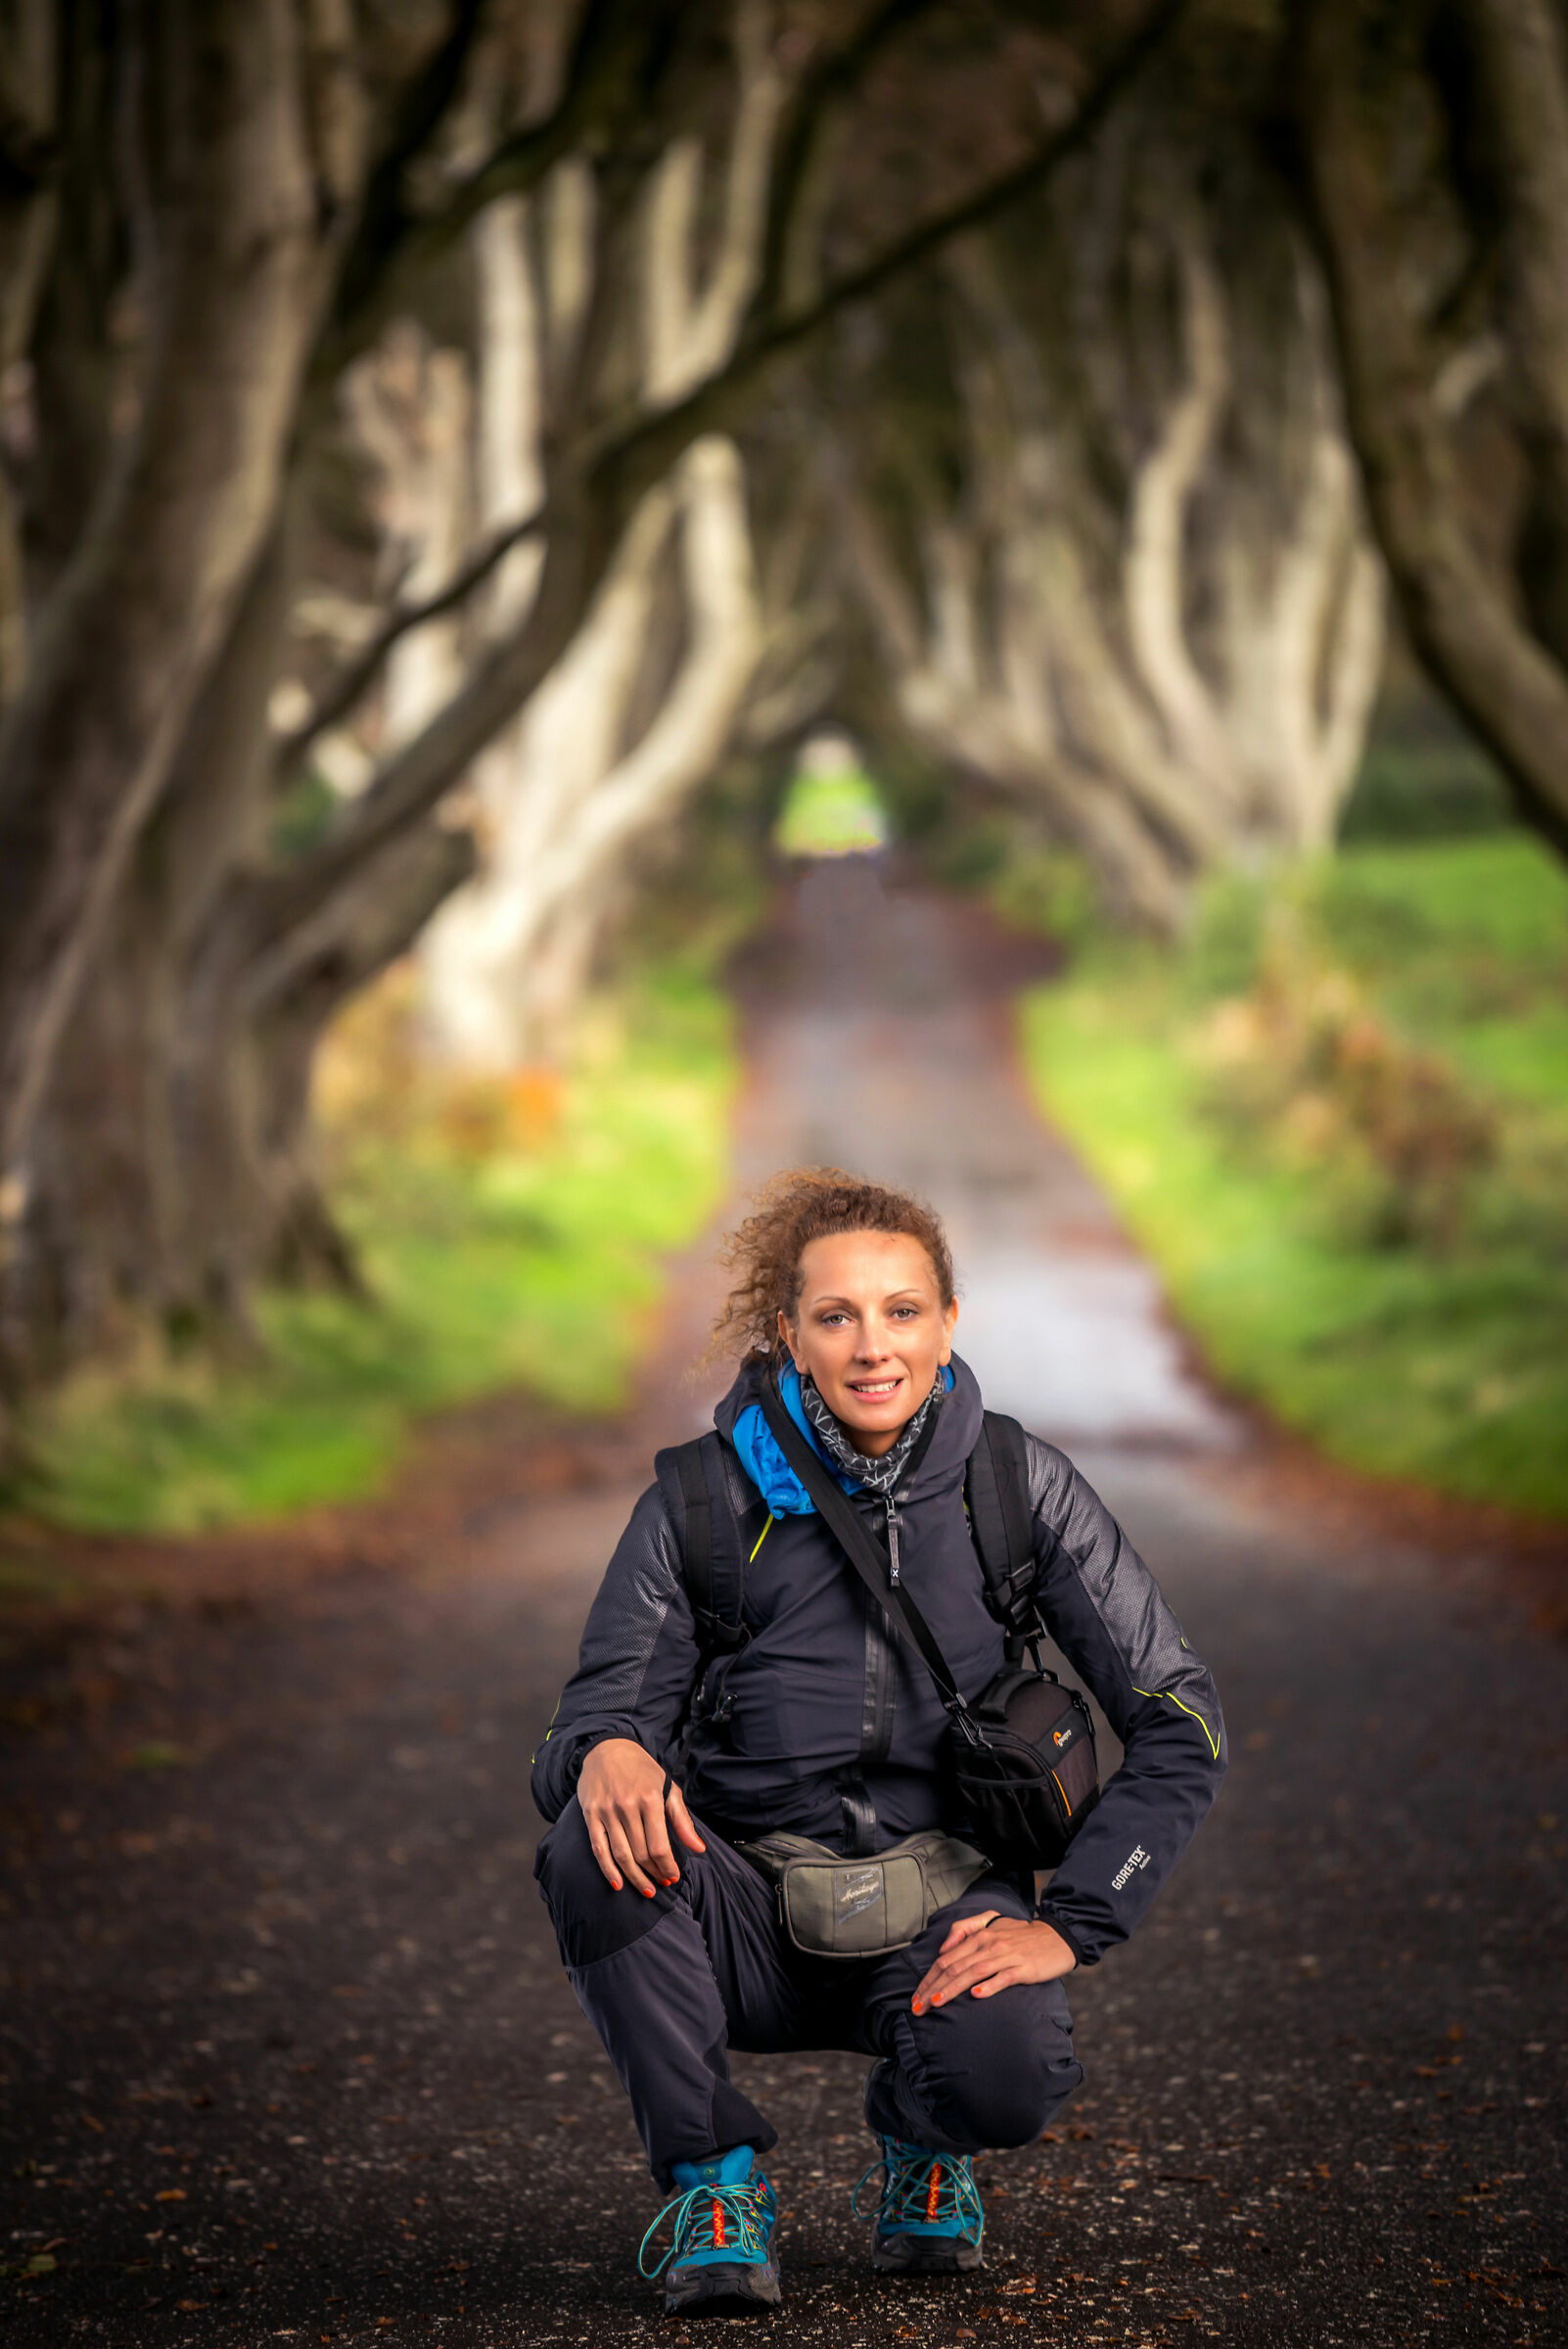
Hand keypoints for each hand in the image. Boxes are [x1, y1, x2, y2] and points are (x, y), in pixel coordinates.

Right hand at [577, 1738, 705, 1896]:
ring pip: (621, 1855)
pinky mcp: (591, 1815)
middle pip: (641, 1853)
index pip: (659, 1846)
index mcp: (651, 1799)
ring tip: (646, 1889)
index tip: (673, 1876)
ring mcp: (607, 1811)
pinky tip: (618, 1884)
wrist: (608, 1749)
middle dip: (654, 1873)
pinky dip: (608, 1870)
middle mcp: (628, 1806)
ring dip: (635, 1878)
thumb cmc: (642, 1770)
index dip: (668, 1866)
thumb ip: (683, 1820)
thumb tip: (699, 1849)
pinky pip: (599, 1849)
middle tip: (661, 1883)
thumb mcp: (668, 1788)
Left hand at [911, 1911, 1075, 2012]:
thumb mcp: (992, 1923)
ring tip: (937, 2002)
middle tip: (918, 2008)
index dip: (928, 1978)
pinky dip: (990, 1986)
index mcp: (979, 1936)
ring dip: (953, 1988)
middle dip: (933, 1988)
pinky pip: (1004, 1977)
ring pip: (974, 1972)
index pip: (946, 1958)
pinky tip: (977, 1995)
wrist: (1056, 1937)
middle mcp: (989, 1944)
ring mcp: (1007, 1956)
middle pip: (955, 1966)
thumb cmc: (1021, 1935)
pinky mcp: (1024, 1968)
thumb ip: (965, 1929)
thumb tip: (944, 1948)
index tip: (916, 1997)